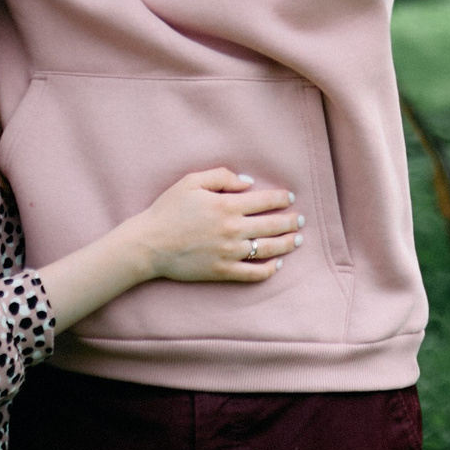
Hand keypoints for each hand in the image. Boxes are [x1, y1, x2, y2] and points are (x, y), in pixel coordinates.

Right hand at [128, 168, 304, 283]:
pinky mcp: (222, 271)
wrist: (148, 244)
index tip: (290, 199)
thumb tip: (248, 183)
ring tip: (297, 240)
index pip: (266, 201)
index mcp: (227, 205)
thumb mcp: (191, 181)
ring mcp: (229, 252)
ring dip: (286, 244)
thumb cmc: (168, 210)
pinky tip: (277, 265)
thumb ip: (222, 177)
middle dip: (291, 222)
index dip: (282, 199)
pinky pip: (252, 273)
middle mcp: (233, 229)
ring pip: (268, 249)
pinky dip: (268, 270)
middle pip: (272, 225)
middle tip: (300, 220)